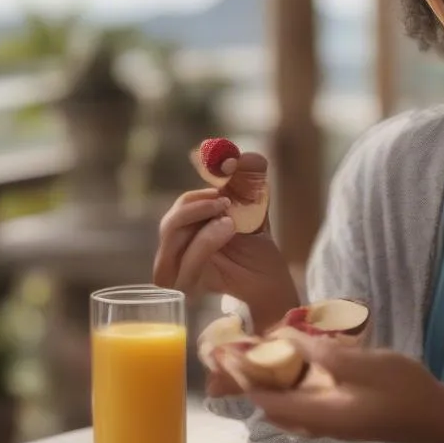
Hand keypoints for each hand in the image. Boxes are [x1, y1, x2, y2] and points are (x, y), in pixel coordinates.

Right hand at [152, 152, 298, 325]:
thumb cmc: (259, 249)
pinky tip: (227, 228)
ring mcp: (177, 270)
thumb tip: (240, 155)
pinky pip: (186, 261)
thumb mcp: (255, 207)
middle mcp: (176, 250)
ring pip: (173, 236)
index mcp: (188, 229)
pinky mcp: (185, 287)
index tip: (226, 173)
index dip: (202, 187)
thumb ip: (248, 180)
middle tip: (225, 199)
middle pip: (170, 220)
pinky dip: (204, 241)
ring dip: (200, 218)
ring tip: (229, 217)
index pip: (182, 205)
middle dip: (195, 204)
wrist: (273, 282)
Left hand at [236, 338, 443, 442]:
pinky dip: (292, 386)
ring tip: (265, 353)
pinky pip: (303, 404)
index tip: (225, 353)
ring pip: (286, 406)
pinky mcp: (340, 419)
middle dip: (252, 379)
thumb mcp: (360, 365)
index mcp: (315, 414)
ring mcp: (329, 425)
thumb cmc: (400, 389)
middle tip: (243, 349)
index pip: (264, 399)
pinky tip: (302, 364)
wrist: (433, 417)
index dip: (241, 376)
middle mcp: (315, 425)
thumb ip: (320, 354)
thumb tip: (284, 339)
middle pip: (271, 405)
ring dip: (272, 383)